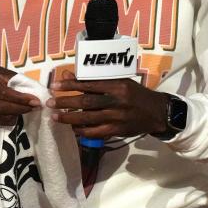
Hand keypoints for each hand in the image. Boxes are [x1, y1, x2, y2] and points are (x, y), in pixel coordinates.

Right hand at [0, 64, 40, 125]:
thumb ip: (13, 78)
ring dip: (14, 115)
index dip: (21, 99)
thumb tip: (32, 89)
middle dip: (20, 108)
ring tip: (27, 111)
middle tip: (34, 108)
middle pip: (0, 105)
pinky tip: (15, 117)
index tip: (36, 101)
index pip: (4, 92)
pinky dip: (5, 120)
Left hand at [47, 71, 168, 138]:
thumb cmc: (136, 95)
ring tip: (55, 117)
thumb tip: (70, 75)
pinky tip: (73, 128)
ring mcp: (117, 117)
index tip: (55, 85)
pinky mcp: (117, 130)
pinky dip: (82, 131)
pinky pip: (95, 132)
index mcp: (118, 86)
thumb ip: (96, 81)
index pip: (89, 84)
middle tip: (50, 103)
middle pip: (86, 101)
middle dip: (65, 102)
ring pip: (88, 118)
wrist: (157, 112)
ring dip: (69, 118)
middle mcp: (117, 101)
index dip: (70, 85)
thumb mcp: (120, 83)